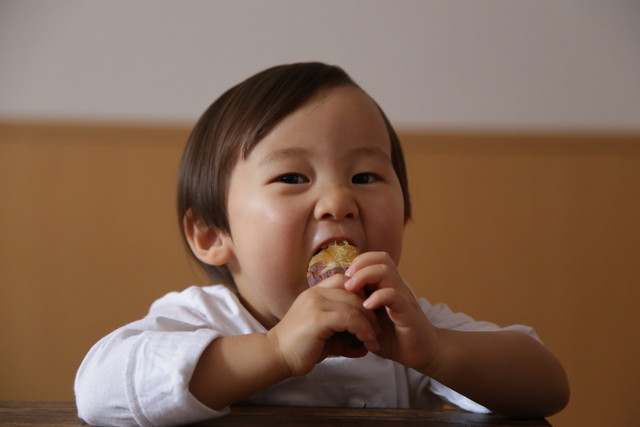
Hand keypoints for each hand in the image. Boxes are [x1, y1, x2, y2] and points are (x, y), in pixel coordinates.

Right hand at [267, 274, 379, 376]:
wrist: (277, 357)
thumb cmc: (301, 348)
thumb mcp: (327, 336)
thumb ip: (345, 335)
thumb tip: (366, 346)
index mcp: (316, 292)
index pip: (345, 281)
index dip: (362, 295)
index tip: (372, 314)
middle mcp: (316, 293)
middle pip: (353, 293)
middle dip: (371, 312)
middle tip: (378, 331)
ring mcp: (316, 303)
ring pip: (354, 306)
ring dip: (370, 324)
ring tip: (375, 341)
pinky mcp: (318, 318)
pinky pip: (349, 319)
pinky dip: (363, 331)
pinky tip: (367, 343)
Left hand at [344, 252, 441, 372]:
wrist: (422, 353)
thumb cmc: (393, 338)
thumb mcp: (369, 321)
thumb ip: (355, 309)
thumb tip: (331, 305)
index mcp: (387, 286)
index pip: (375, 259)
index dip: (358, 263)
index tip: (343, 279)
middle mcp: (396, 287)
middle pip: (381, 259)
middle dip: (360, 265)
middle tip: (346, 281)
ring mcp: (403, 297)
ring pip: (386, 272)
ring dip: (365, 277)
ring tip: (352, 290)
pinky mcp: (408, 312)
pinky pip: (394, 295)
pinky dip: (378, 297)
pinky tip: (367, 307)